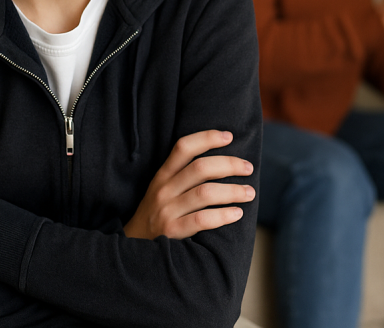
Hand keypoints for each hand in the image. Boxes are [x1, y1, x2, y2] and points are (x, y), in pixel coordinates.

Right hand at [125, 130, 254, 239]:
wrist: (133, 248)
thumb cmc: (157, 214)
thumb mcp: (162, 189)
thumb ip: (183, 176)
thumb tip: (223, 162)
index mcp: (163, 175)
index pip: (183, 147)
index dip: (206, 138)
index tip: (229, 136)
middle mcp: (163, 189)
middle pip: (200, 168)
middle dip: (229, 165)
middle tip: (248, 168)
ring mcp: (166, 210)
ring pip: (205, 193)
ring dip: (233, 191)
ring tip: (249, 193)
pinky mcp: (171, 231)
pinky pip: (201, 219)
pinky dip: (223, 215)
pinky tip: (237, 213)